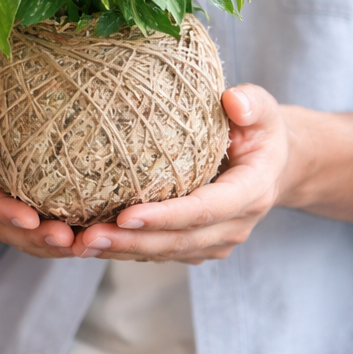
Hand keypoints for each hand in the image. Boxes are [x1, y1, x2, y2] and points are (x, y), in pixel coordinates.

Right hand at [0, 71, 76, 256]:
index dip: (0, 209)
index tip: (29, 217)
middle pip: (0, 226)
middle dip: (32, 236)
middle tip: (66, 239)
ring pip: (20, 237)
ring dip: (48, 246)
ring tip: (82, 246)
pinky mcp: (17, 212)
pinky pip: (35, 233)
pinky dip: (59, 241)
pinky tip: (88, 242)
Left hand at [72, 84, 288, 262]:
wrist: (273, 165)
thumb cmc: (260, 130)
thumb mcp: (264, 110)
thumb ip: (253, 104)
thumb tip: (233, 100)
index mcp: (251, 192)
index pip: (205, 210)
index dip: (166, 216)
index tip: (127, 216)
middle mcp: (235, 225)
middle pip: (178, 241)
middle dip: (131, 242)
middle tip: (87, 238)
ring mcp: (216, 241)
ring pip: (165, 252)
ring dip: (121, 251)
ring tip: (79, 244)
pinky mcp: (198, 247)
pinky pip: (160, 253)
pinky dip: (126, 250)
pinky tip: (91, 243)